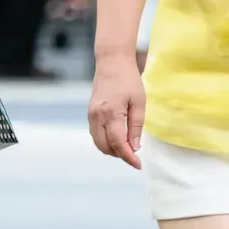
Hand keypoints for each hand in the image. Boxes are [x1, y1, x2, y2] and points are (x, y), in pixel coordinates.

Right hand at [88, 54, 145, 168]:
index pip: (118, 143)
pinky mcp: (90, 113)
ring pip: (98, 143)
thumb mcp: (139, 102)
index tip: (138, 165)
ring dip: (112, 149)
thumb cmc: (129, 80)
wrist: (111, 63)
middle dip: (120, 154)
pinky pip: (96, 134)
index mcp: (111, 112)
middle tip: (134, 154)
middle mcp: (97, 116)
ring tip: (127, 146)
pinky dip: (106, 141)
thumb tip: (135, 147)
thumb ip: (136, 126)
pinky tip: (118, 137)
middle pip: (105, 147)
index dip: (129, 157)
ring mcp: (91, 115)